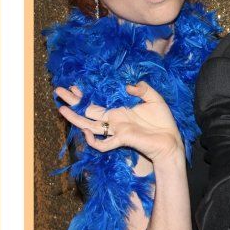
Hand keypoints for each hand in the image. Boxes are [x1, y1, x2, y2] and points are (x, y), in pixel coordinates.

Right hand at [53, 82, 184, 166]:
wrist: (171, 140)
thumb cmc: (163, 121)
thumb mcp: (154, 98)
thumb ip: (142, 88)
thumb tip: (128, 85)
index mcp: (118, 111)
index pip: (96, 102)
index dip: (84, 95)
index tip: (73, 86)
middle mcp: (113, 121)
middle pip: (87, 113)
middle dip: (72, 102)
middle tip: (58, 91)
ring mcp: (116, 131)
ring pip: (89, 127)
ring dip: (74, 119)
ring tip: (62, 109)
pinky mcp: (123, 140)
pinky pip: (103, 144)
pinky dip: (93, 140)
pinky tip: (86, 130)